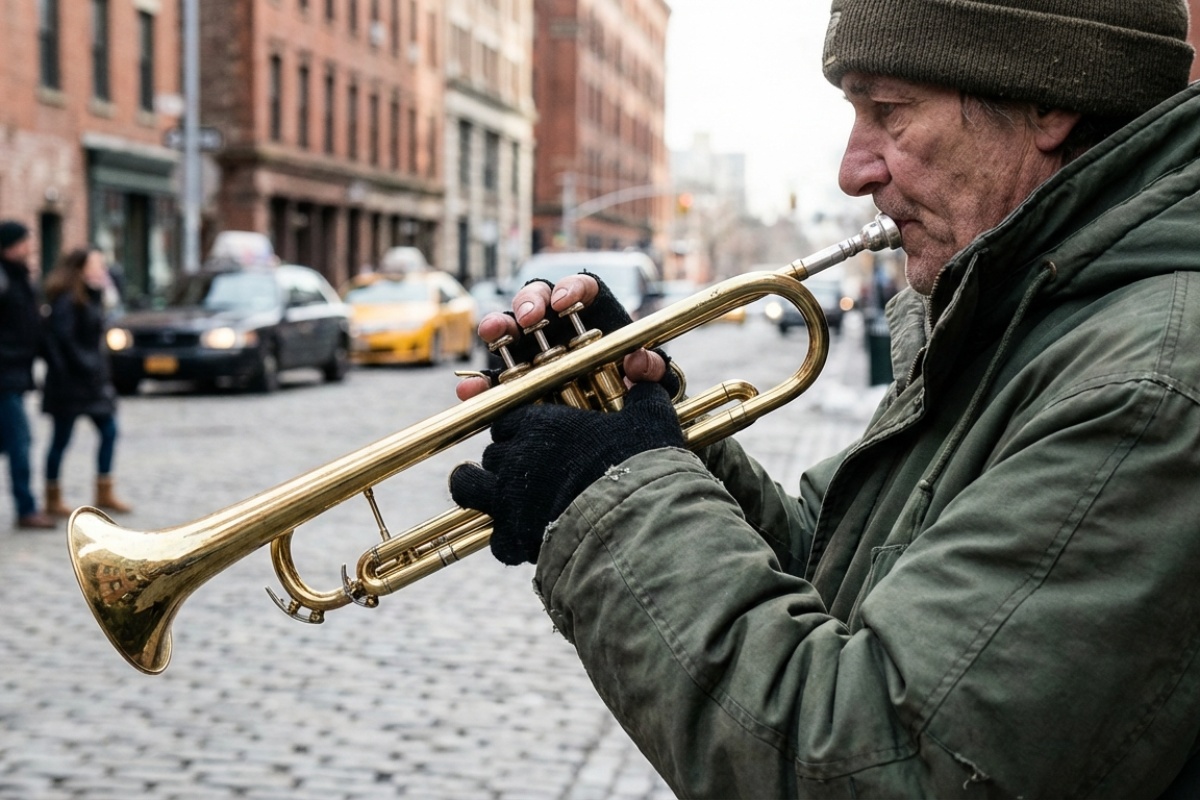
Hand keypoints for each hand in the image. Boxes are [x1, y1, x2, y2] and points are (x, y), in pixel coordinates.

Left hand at [449, 382, 684, 564]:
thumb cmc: (641, 464)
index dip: (517, 430)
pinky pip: (495, 538)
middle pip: (491, 452)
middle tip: (525, 472)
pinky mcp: (513, 537)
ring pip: (467, 486)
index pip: (506, 419)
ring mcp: (508, 498)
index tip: (531, 438)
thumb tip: (646, 382)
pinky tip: (525, 541)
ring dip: (478, 489)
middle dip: (504, 461)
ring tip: (495, 497)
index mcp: (540, 424)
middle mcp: (515, 457)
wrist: (634, 519)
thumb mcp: (650, 420)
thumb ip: (644, 394)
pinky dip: (508, 541)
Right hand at [456, 273, 673, 400]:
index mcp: (596, 320)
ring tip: (493, 334)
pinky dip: (479, 384)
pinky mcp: (515, 385)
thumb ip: (654, 372)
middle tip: (529, 318)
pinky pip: (492, 380)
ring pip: (509, 330)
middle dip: (530, 301)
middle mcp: (560, 330)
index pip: (583, 289)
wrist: (618, 440)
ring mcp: (534, 354)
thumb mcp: (654, 387)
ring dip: (498, 326)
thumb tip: (638, 362)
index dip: (572, 288)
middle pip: (538, 299)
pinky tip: (471, 390)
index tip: (564, 302)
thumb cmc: (638, 400)